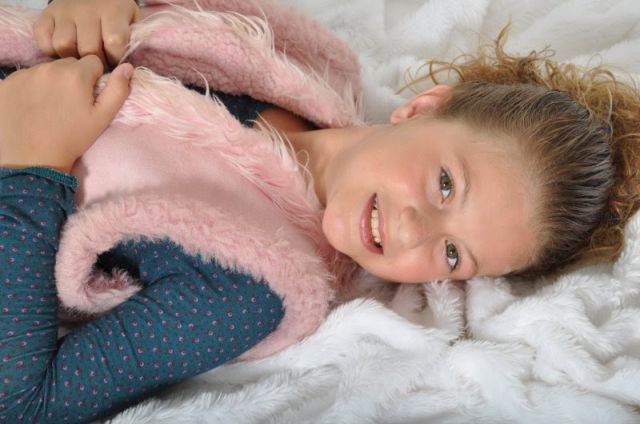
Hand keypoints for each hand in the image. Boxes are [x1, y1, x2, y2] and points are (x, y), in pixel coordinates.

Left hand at [0, 56, 132, 173]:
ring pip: (46, 69)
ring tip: (50, 105)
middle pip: (68, 63)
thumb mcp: (102, 118)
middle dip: (73, 77)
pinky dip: (31, 87)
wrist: (33, 158)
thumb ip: (118, 90)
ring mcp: (25, 73)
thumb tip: (127, 67)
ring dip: (51, 81)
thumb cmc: (72, 139)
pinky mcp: (7, 82)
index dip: (94, 79)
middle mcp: (48, 67)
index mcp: (75, 74)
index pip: (92, 62)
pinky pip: (25, 77)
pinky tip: (32, 105)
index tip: (88, 97)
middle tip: (70, 102)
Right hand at [33, 0, 140, 66]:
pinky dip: (50, 50)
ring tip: (80, 60)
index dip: (116, 59)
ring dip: (72, 59)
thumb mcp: (132, 20)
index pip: (115, 42)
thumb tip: (128, 68)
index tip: (116, 64)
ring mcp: (63, 12)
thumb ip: (134, 40)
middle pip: (88, 49)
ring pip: (63, 45)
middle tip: (98, 66)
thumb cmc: (115, 12)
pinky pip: (43, 39)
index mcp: (112, 11)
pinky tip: (63, 52)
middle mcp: (86, 10)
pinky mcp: (46, 14)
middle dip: (95, 64)